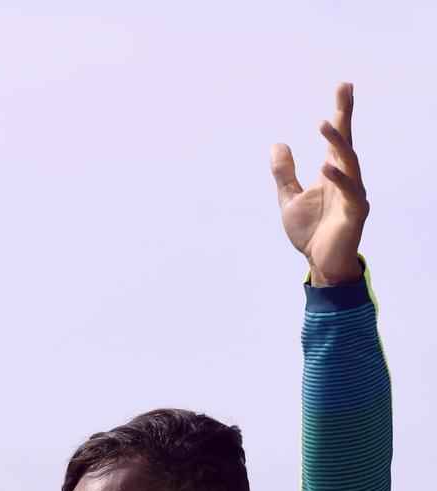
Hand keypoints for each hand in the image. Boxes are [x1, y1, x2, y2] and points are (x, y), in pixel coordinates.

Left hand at [271, 83, 368, 286]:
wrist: (320, 263)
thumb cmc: (310, 231)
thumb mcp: (289, 198)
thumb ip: (284, 173)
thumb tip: (278, 144)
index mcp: (331, 173)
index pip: (337, 138)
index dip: (341, 112)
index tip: (344, 86)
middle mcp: (346, 179)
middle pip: (346, 142)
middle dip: (345, 115)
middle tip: (344, 89)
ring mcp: (353, 195)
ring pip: (349, 163)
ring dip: (338, 143)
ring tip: (325, 122)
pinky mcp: (355, 214)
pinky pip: (350, 193)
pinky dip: (339, 179)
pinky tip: (326, 166)